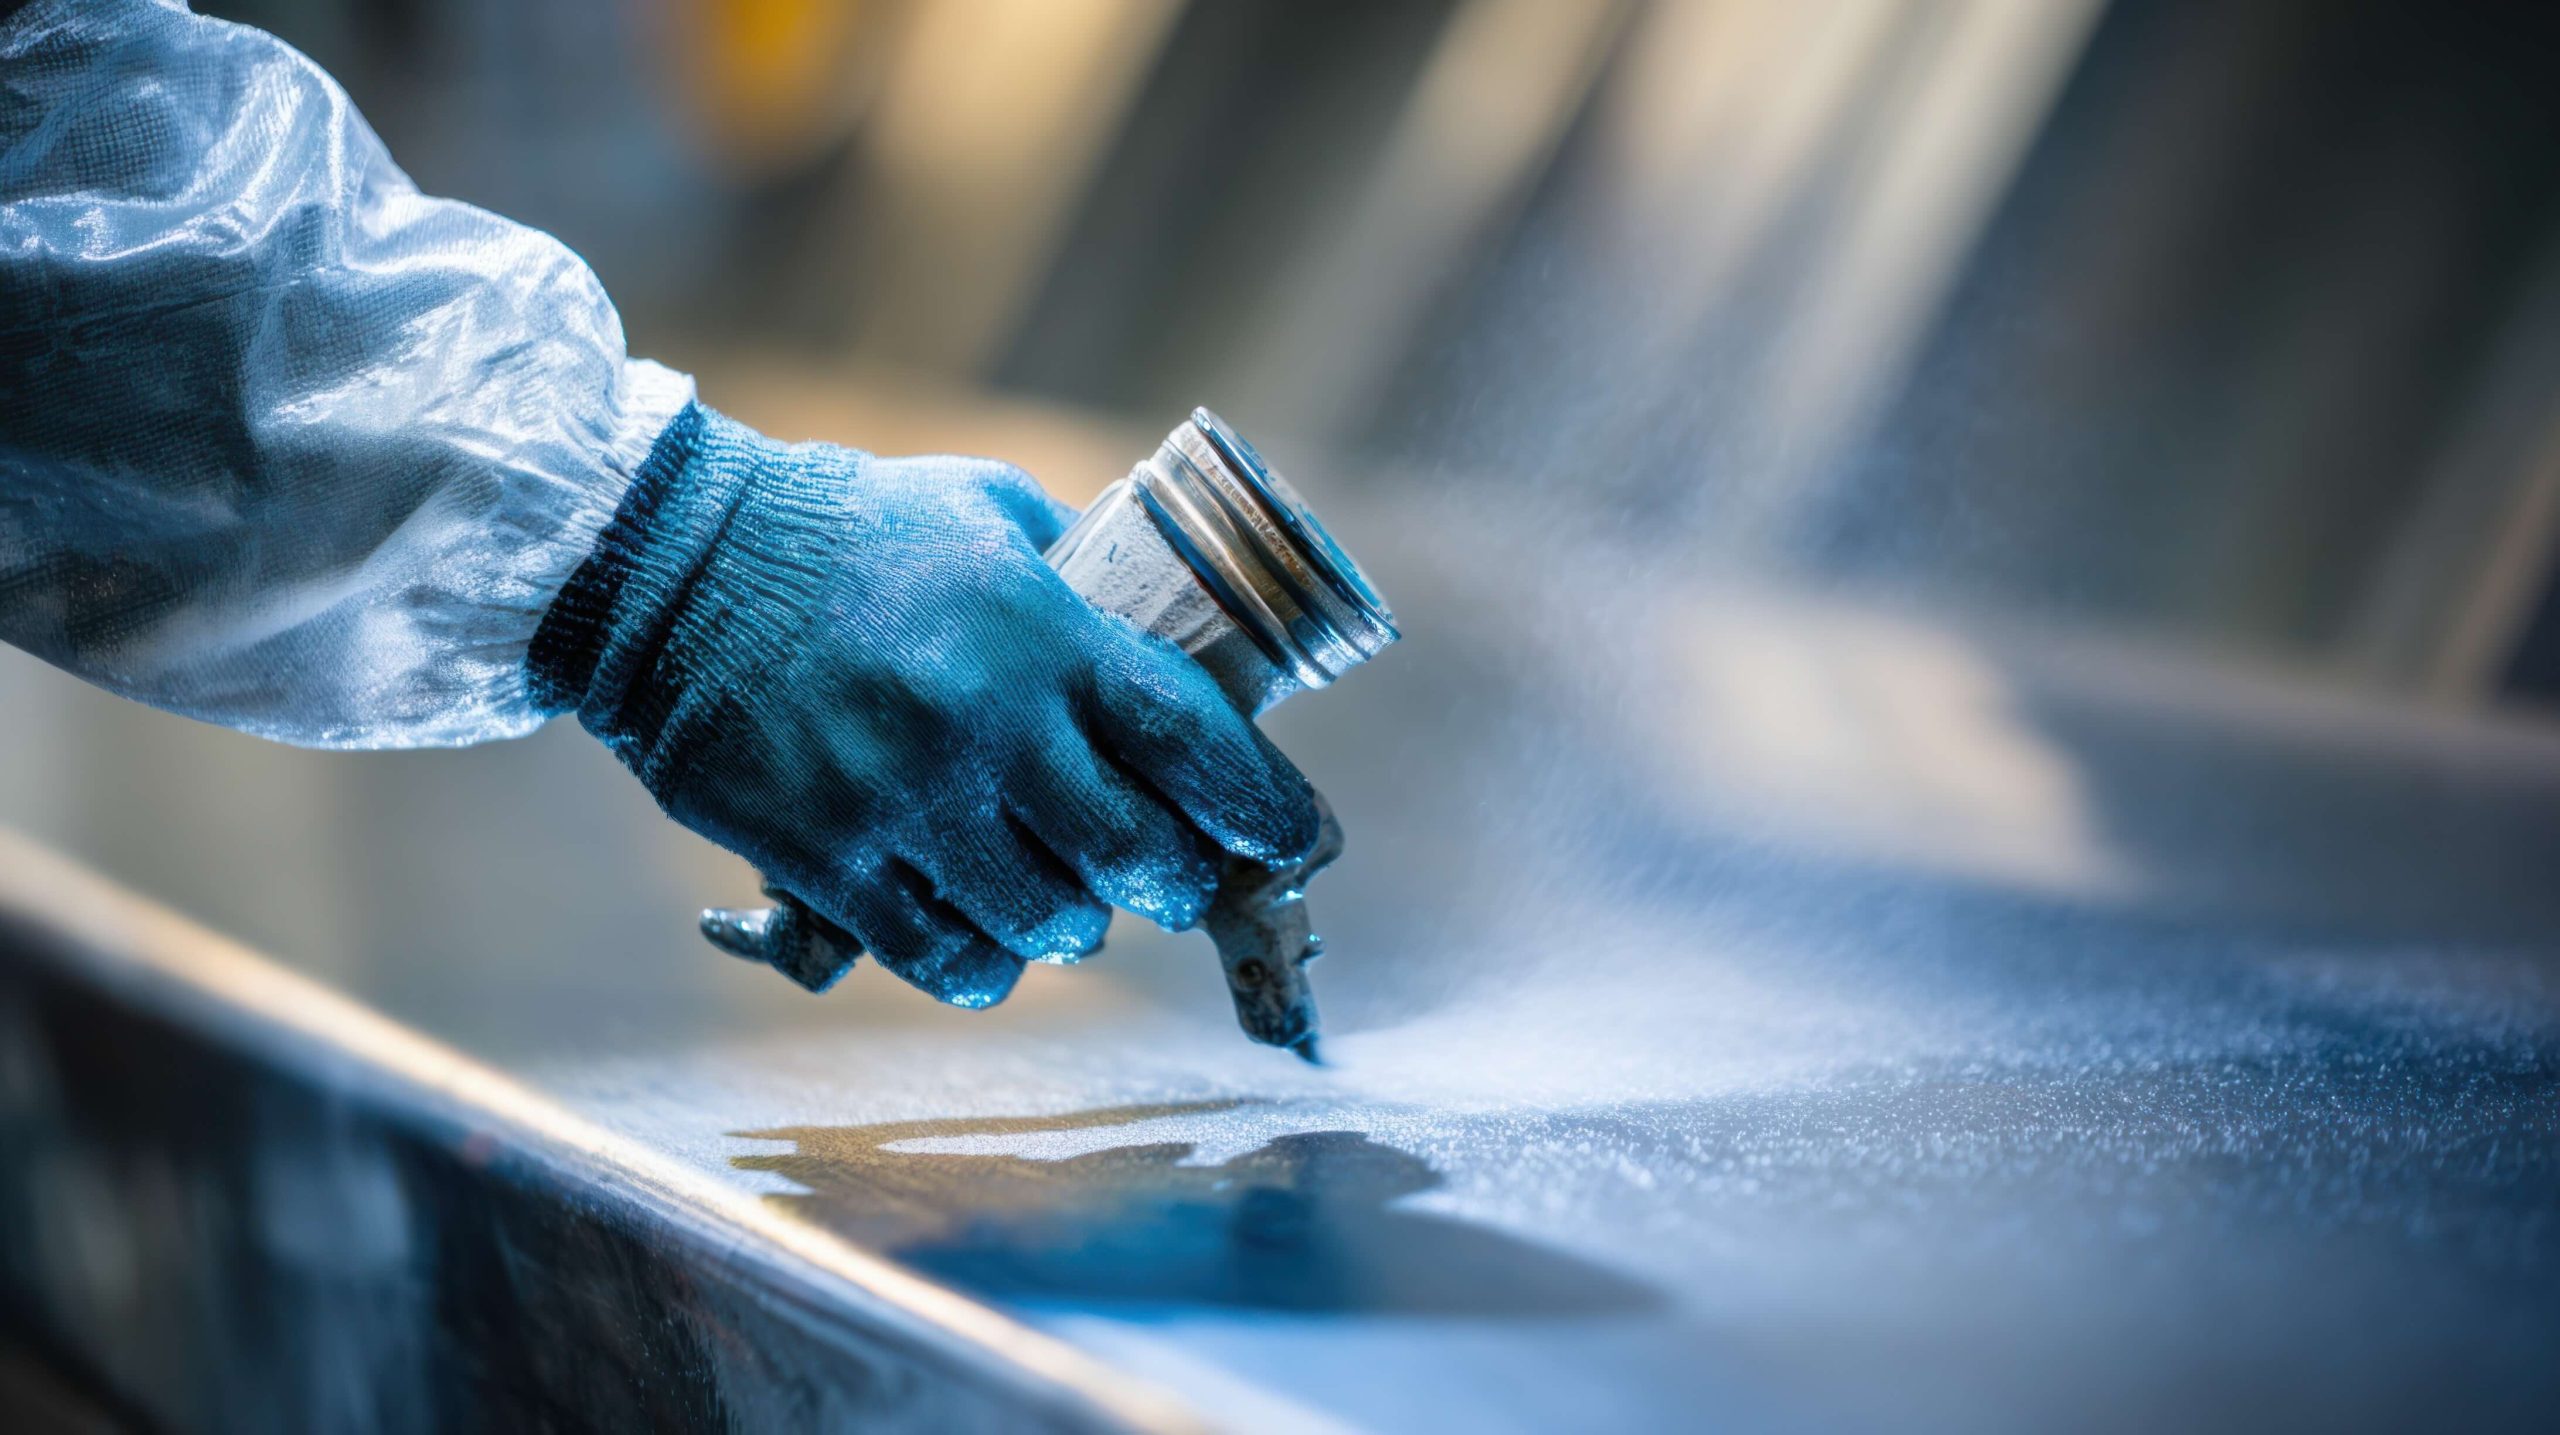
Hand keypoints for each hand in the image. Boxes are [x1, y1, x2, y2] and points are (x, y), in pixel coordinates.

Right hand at [530, 405, 1319, 1006]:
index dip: (1263, 806)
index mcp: (1039, 631)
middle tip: (1171, 872)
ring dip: (1080, 922)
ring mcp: (903, 803)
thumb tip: (1173, 629)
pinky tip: (991, 933)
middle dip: (1176, 880)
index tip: (1295, 835)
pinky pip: (945, 958)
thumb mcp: (984, 509)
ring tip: (1069, 895)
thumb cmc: (843, 528)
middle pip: (1138, 859)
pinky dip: (988, 963)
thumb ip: (1082, 573)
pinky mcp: (826, 861)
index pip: (1191, 743)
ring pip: (1050, 924)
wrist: (662, 565)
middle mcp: (984, 726)